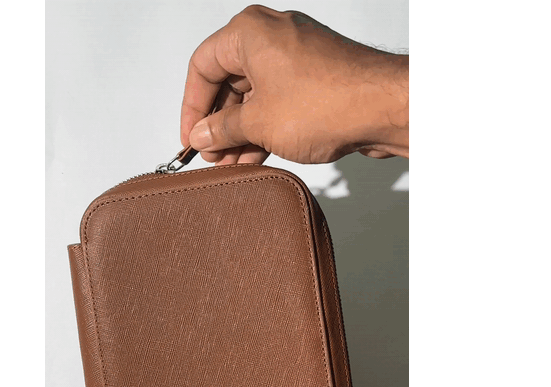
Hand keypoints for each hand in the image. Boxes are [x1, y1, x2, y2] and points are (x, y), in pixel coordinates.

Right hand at [181, 4, 407, 164]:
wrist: (383, 108)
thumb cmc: (327, 102)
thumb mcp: (259, 122)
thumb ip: (223, 129)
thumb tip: (203, 135)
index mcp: (250, 33)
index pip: (202, 67)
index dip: (191, 107)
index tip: (191, 137)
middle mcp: (271, 39)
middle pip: (228, 83)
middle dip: (218, 125)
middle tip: (212, 155)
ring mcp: (295, 60)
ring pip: (253, 97)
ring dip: (240, 133)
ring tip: (231, 164)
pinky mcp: (313, 81)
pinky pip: (276, 104)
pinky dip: (262, 129)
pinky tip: (253, 158)